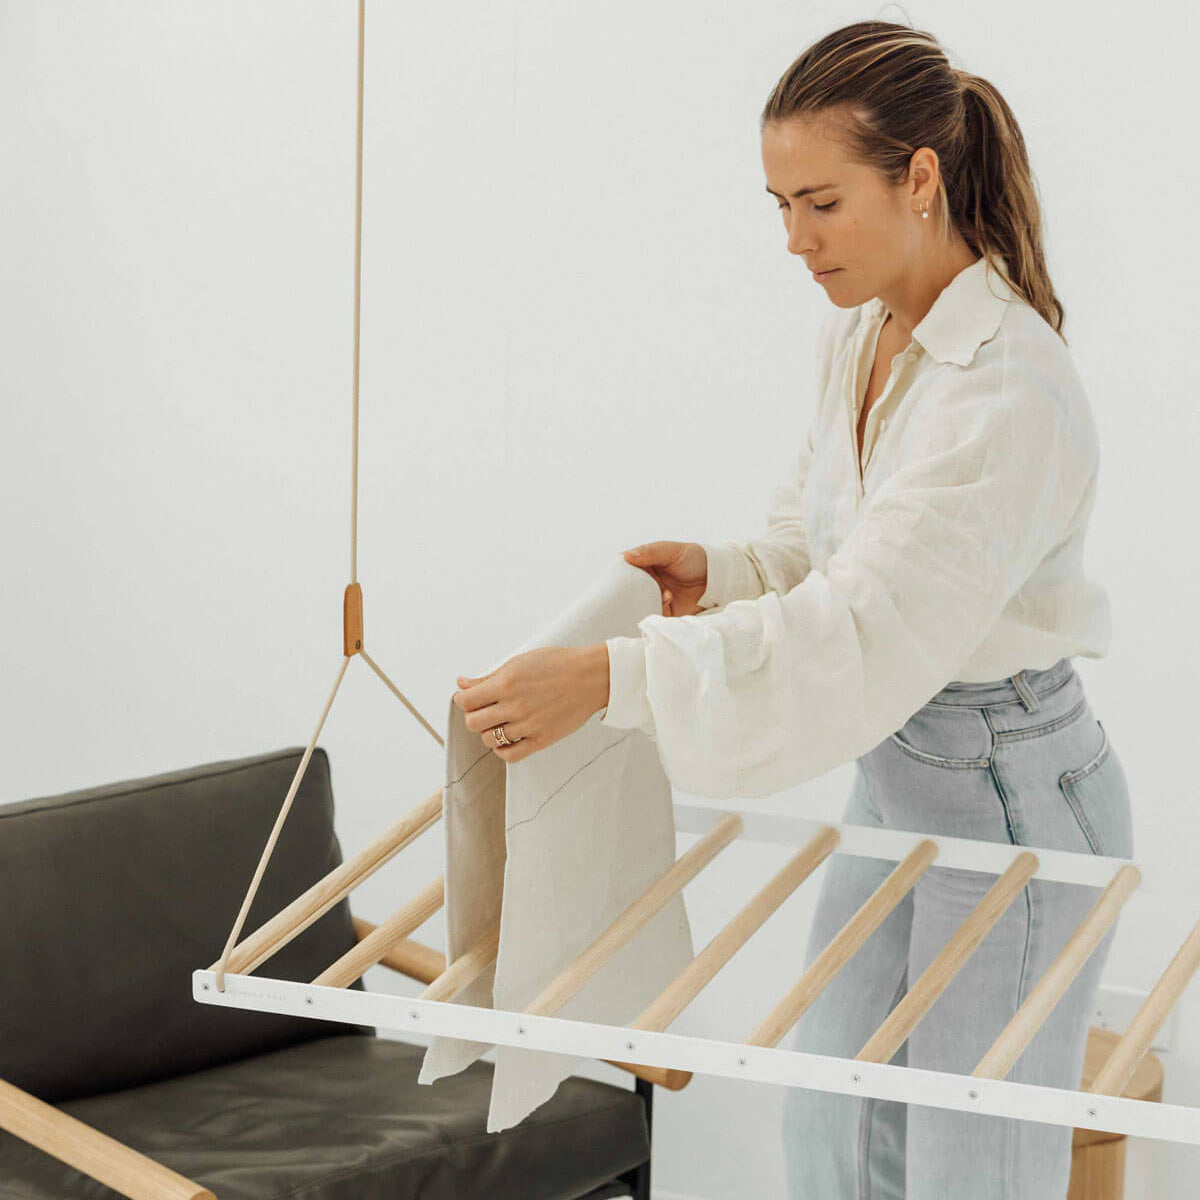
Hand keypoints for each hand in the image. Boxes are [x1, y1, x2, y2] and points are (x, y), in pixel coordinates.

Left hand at [453, 644, 609, 762]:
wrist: (591, 677)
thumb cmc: (558, 664)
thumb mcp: (519, 662)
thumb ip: (488, 677)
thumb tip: (462, 684)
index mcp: (506, 683)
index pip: (466, 701)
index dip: (462, 700)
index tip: (468, 698)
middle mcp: (515, 706)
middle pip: (473, 722)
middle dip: (473, 715)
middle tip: (484, 709)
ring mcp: (528, 725)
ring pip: (489, 739)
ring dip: (488, 731)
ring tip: (499, 722)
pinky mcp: (542, 739)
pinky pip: (510, 755)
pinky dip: (502, 749)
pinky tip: (507, 738)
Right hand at [622, 541, 708, 615]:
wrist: (716, 577)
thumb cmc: (694, 559)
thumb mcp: (671, 551)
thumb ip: (650, 552)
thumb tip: (626, 556)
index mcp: (644, 565)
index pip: (625, 571)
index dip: (619, 576)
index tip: (619, 580)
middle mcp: (646, 582)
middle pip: (629, 591)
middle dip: (632, 593)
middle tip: (644, 589)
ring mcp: (655, 597)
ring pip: (640, 605)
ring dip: (647, 601)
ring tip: (666, 594)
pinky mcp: (664, 612)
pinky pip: (653, 615)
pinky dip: (656, 611)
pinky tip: (668, 602)